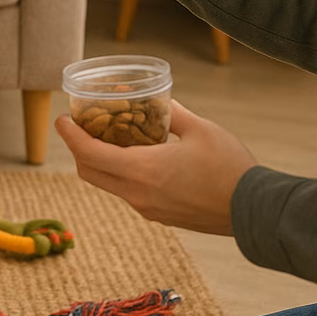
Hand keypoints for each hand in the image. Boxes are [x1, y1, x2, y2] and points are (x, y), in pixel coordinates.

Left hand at [57, 99, 256, 234]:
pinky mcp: (159, 215)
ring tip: (106, 138)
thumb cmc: (229, 167)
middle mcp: (137, 193)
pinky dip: (119, 173)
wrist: (255, 211)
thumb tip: (158, 99)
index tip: (61, 119)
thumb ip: (173, 112)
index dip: (70, 136)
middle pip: (89, 172)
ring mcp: (147, 208)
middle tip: (79, 127)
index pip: (89, 153)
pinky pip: (127, 192)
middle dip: (78, 149)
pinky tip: (134, 157)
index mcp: (141, 170)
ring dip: (98, 162)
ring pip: (107, 184)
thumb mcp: (200, 129)